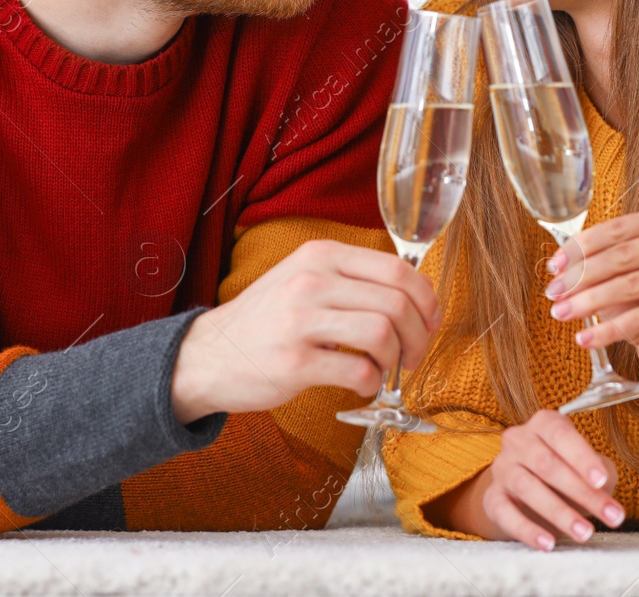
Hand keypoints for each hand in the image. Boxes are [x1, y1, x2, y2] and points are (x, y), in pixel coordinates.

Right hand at [170, 239, 439, 421]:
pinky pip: (357, 372)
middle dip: (419, 335)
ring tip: (385, 368)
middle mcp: (311, 281)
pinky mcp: (294, 362)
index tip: (430, 321)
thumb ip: (350, 279)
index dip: (425, 298)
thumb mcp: (303, 278)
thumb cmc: (266, 319)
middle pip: (395, 303)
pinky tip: (361, 384)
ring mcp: (300, 321)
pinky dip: (370, 383)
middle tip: (413, 354)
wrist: (208, 354)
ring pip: (381, 334)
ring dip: (395, 358)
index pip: (396, 268)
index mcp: (320, 255)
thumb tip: (413, 296)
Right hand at [447, 410, 623, 549]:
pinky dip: (526, 529)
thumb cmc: (568, 473)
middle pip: (546, 463)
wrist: (529, 493)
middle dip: (581, 492)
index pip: (560, 434)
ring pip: (527, 487)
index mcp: (544, 424)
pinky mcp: (492, 497)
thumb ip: (600, 471)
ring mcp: (502, 468)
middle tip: (611, 516)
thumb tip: (603, 485)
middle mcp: (518, 440)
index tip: (602, 481)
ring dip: (559, 513)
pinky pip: (505, 512)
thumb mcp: (589, 467)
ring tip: (585, 533)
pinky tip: (548, 543)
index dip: (581, 457)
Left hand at [545, 206, 638, 376]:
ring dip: (588, 301)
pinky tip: (585, 338)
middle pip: (620, 256)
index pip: (613, 230)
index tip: (554, 266)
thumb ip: (592, 263)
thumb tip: (558, 270)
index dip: (579, 248)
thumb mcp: (616, 272)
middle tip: (554, 293)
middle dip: (580, 276)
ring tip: (562, 313)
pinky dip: (607, 331)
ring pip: (628, 285)